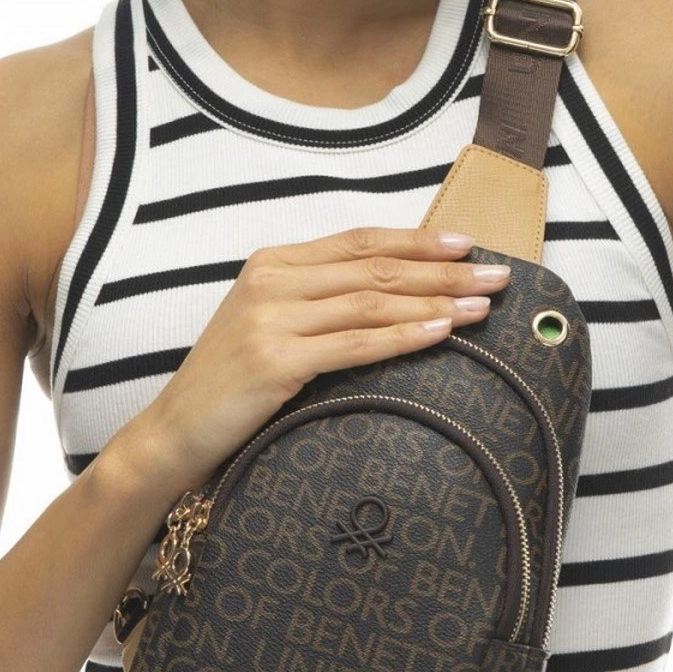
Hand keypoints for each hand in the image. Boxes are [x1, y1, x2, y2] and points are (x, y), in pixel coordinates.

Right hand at [110, 225, 510, 491]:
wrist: (175, 432)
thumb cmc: (232, 384)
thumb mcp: (270, 325)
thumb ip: (318, 299)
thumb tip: (394, 290)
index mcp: (272, 263)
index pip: (360, 241)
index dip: (417, 240)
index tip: (468, 245)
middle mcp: (271, 281)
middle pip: (375, 267)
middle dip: (444, 271)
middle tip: (498, 275)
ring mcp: (272, 319)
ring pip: (373, 301)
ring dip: (438, 300)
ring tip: (485, 305)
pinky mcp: (276, 360)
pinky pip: (356, 343)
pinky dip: (404, 335)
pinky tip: (442, 331)